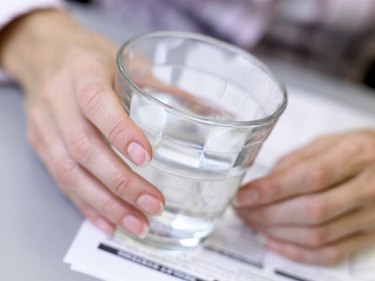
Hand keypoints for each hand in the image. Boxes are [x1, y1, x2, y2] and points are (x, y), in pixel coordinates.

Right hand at [0, 10, 163, 235]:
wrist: (44, 56)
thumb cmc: (89, 59)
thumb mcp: (121, 60)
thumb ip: (157, 86)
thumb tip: (203, 112)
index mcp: (81, 72)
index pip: (95, 103)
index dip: (119, 131)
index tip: (146, 157)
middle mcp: (58, 100)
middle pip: (84, 147)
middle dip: (120, 181)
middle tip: (153, 203)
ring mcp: (45, 126)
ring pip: (70, 172)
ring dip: (106, 203)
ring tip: (138, 223)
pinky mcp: (41, 146)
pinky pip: (61, 182)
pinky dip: (87, 206)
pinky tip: (110, 223)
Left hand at [235, 130, 374, 264]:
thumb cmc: (355, 150)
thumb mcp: (327, 142)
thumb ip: (295, 161)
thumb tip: (261, 185)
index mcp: (357, 154)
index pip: (311, 176)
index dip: (272, 189)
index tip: (243, 195)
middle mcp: (369, 187)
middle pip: (313, 210)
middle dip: (268, 213)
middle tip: (242, 210)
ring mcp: (372, 216)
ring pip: (319, 235)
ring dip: (277, 232)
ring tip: (252, 222)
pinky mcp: (370, 237)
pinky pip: (331, 254)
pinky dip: (298, 252)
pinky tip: (274, 241)